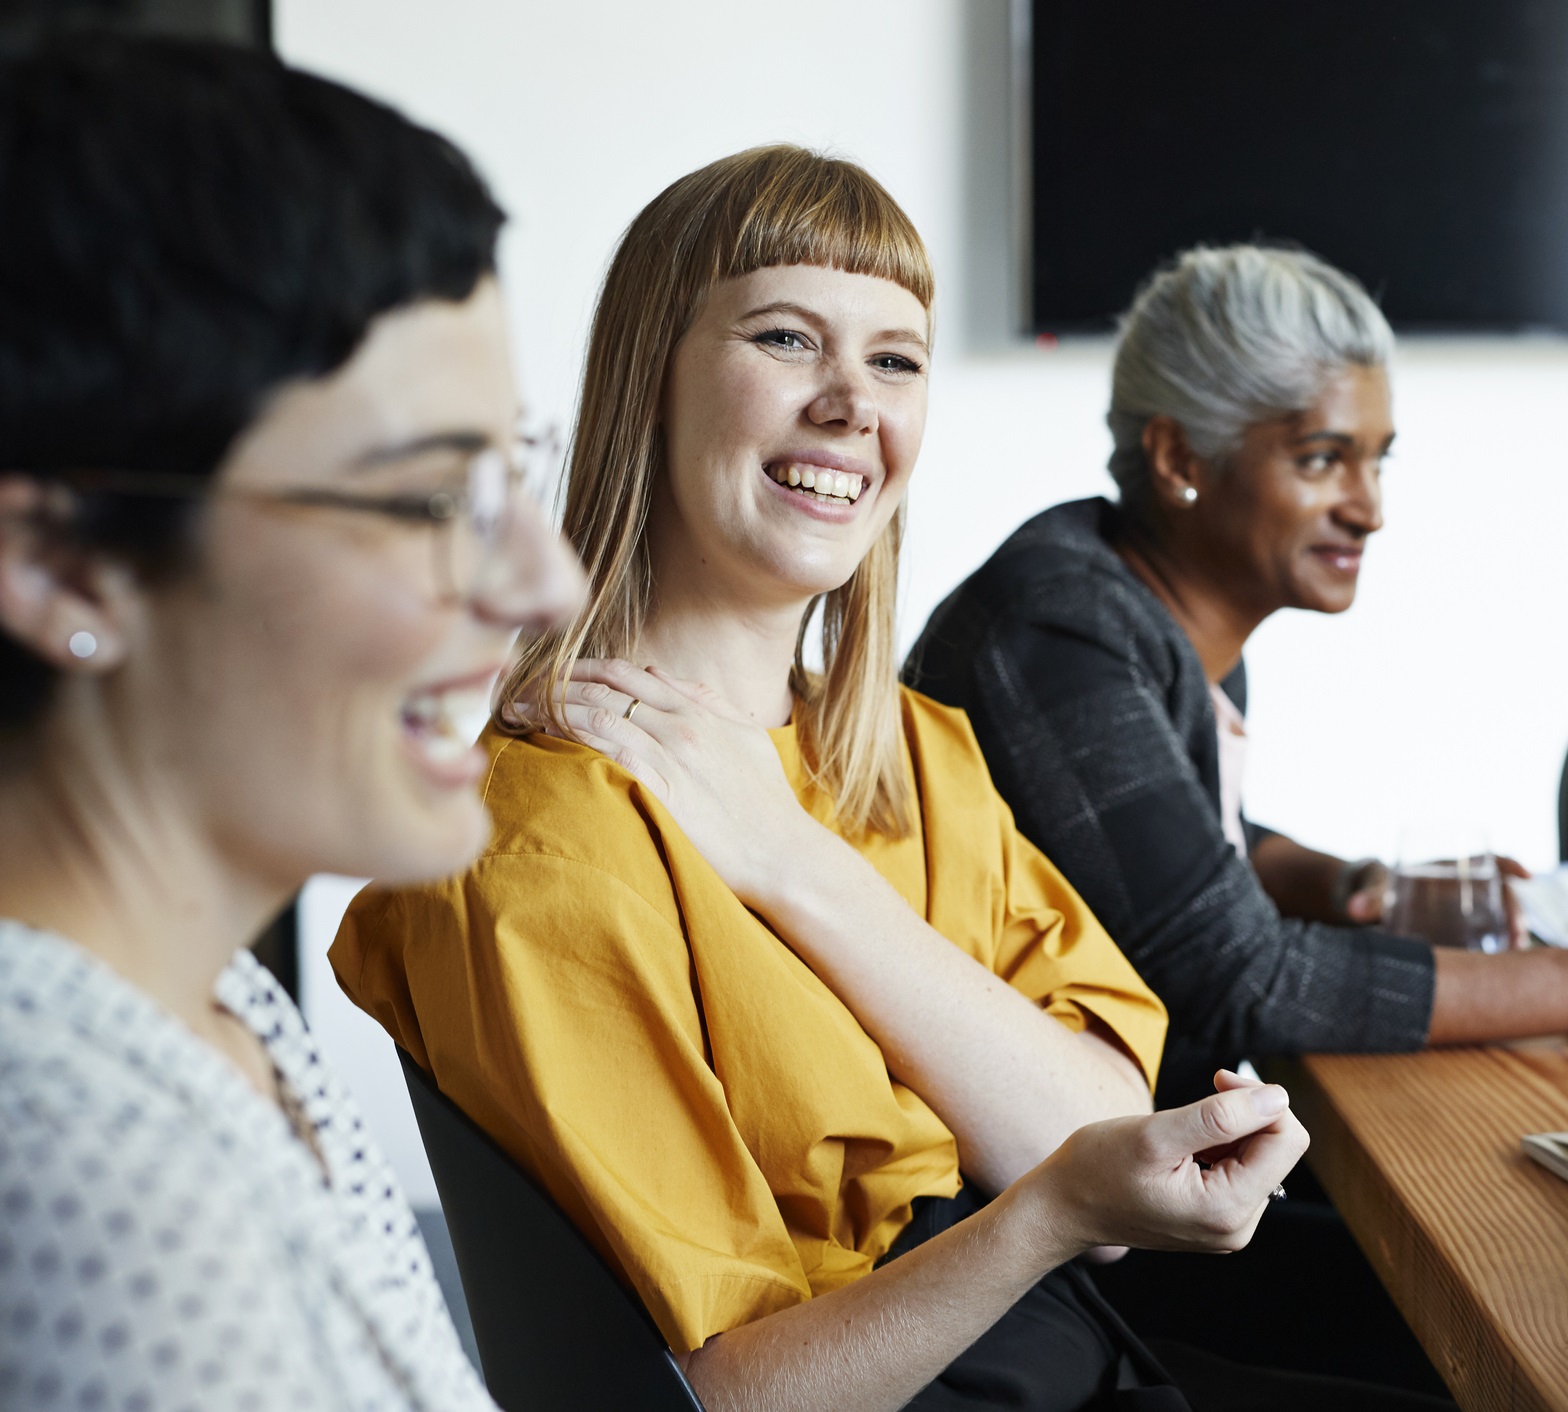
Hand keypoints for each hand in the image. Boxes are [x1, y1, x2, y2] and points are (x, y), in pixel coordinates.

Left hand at [532, 658, 820, 903]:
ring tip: (515, 708)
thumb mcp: (746, 737)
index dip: (580, 667)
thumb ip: (705, 700)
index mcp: (698, 709)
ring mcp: (671, 754)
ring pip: (597, 712)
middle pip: (602, 687)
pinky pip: (606, 749)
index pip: (625, 672)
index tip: (549, 672)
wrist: (783, 853)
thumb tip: (659, 675)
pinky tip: (544, 735)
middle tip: (516, 688)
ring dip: (549, 705)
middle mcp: (681, 724)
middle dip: (553, 682)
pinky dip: (571, 734)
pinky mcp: (661, 788)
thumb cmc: (766, 804)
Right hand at [1028, 1069, 1307, 1257]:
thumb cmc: (1097, 1169)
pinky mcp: (1216, 1219)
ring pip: (1259, 1157)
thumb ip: (1220, 1116)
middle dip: (1245, 1113)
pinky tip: (1184, 1146)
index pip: (1286, 1141)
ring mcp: (1228, 1226)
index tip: (1218, 1080)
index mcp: (1227, 1210)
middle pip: (1277, 1150)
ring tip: (1181, 1129)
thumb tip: (1277, 1097)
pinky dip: (1218, 1146)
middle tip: (1200, 1094)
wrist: (1064, 1206)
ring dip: (1229, 1129)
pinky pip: (1239, 1170)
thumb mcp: (1155, 1134)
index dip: (1259, 1099)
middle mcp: (1237, 1227)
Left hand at [1347, 855, 1533, 947]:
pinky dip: (1501, 950)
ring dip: (1513, 934)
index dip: (1510, 864)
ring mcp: (1471, 910)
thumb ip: (1368, 898)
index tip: (1525, 876)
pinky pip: (1492, 938)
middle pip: (1504, 894)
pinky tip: (1502, 968)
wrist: (1375, 906)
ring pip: (1503, 918)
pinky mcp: (1467, 932)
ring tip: (1512, 953)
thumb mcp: (1378, 890)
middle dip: (1516, 912)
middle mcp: (1468, 887)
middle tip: (1516, 936)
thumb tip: (1352, 910)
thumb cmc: (1381, 889)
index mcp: (1451, 868)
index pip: (1490, 859)